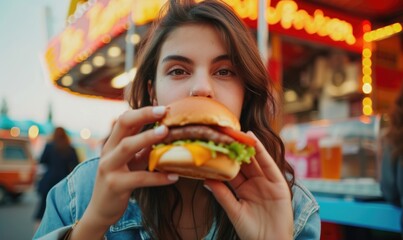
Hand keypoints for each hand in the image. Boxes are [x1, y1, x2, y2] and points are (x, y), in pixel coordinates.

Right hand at [72, 106, 178, 238]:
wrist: (100, 210)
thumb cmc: (120, 182)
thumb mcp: (131, 162)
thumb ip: (144, 149)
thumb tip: (166, 135)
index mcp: (112, 143)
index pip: (125, 119)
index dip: (143, 111)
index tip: (163, 108)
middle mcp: (108, 151)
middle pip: (123, 125)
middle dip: (144, 115)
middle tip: (164, 111)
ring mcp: (109, 167)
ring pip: (128, 147)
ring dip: (148, 138)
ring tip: (167, 133)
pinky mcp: (115, 185)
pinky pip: (140, 178)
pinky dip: (158, 177)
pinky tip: (173, 176)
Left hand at [204, 132, 292, 239]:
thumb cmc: (251, 232)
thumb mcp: (234, 211)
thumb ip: (222, 195)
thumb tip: (206, 179)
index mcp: (242, 190)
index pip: (231, 170)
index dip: (224, 159)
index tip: (214, 145)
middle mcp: (254, 183)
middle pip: (243, 163)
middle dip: (235, 149)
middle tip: (224, 133)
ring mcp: (267, 183)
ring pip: (255, 161)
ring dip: (247, 146)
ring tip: (236, 132)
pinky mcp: (278, 184)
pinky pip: (269, 166)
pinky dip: (262, 152)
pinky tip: (254, 141)